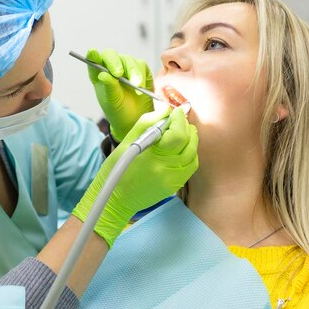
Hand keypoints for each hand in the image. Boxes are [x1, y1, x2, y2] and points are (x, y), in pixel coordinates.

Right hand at [73, 107, 198, 246]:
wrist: (115, 199)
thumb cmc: (116, 169)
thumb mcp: (127, 141)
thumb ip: (148, 122)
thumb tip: (165, 109)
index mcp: (152, 156)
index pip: (178, 134)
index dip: (180, 119)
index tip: (175, 112)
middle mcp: (166, 169)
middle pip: (189, 143)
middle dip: (186, 127)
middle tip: (177, 121)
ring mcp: (172, 180)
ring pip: (193, 154)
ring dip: (190, 140)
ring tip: (179, 132)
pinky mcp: (174, 186)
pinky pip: (190, 166)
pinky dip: (189, 153)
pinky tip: (179, 148)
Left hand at [86, 48, 154, 141]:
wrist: (136, 119)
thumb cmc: (119, 111)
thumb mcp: (112, 102)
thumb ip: (109, 88)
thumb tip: (103, 74)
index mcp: (98, 75)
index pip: (92, 61)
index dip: (92, 55)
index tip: (92, 53)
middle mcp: (111, 68)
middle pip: (110, 55)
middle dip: (114, 63)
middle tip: (118, 74)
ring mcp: (125, 67)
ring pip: (128, 59)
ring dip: (132, 72)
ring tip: (135, 87)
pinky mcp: (140, 69)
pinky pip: (140, 64)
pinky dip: (141, 75)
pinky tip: (140, 87)